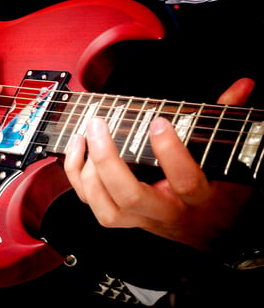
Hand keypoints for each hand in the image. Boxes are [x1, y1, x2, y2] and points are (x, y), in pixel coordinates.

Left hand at [64, 78, 255, 250]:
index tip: (159, 121)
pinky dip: (76, 176)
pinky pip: (90, 203)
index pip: (185, 181)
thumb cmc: (216, 195)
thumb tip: (242, 86)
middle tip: (99, 124)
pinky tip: (76, 148)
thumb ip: (226, 120)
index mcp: (196, 198)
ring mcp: (139, 219)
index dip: (170, 153)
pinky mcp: (121, 218)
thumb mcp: (227, 159)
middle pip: (131, 196)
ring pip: (106, 209)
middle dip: (108, 160)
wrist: (207, 233)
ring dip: (87, 171)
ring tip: (85, 135)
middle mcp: (164, 212)